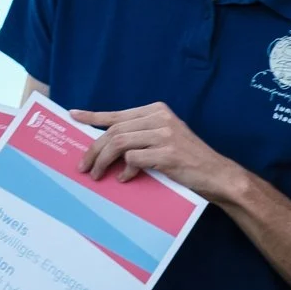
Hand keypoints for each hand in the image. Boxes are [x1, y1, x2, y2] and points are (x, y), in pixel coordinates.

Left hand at [69, 102, 238, 196]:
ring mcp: (165, 135)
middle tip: (83, 165)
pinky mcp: (167, 154)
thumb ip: (140, 136)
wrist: (217, 174)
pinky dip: (125, 171)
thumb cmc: (187, 159)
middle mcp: (161, 118)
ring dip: (103, 161)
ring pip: (119, 143)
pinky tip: (126, 179)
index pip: (117, 114)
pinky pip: (133, 160)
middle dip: (94, 149)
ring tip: (97, 174)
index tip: (73, 116)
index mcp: (157, 110)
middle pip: (114, 131)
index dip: (93, 116)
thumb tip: (105, 145)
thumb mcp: (164, 138)